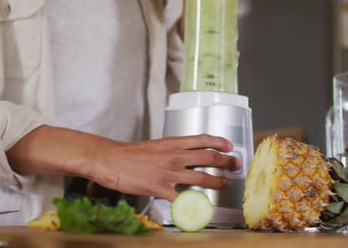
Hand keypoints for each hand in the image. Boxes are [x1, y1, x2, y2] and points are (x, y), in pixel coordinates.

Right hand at [88, 135, 241, 201]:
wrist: (112, 160)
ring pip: (202, 177)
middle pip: (208, 157)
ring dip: (217, 181)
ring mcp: (169, 173)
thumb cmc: (131, 154)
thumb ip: (172, 150)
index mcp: (172, 143)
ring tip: (225, 183)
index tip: (230, 145)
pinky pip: (182, 198)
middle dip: (226, 161)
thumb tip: (186, 156)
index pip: (202, 139)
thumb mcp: (156, 146)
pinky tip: (200, 207)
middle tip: (235, 164)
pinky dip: (193, 204)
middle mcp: (174, 156)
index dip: (220, 142)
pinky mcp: (161, 188)